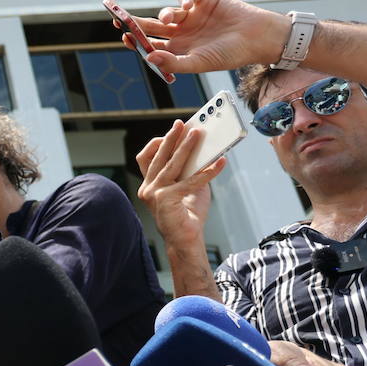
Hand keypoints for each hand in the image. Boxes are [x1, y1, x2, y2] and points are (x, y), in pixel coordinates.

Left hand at [122, 0, 288, 74]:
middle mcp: (181, 32)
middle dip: (136, 22)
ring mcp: (192, 15)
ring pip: (168, 11)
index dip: (136, 40)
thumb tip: (149, 58)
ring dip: (165, 13)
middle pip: (152, 25)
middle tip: (121, 19)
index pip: (150, 45)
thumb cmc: (230, 55)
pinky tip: (186, 3)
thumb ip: (173, 63)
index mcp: (178, 49)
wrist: (258, 38)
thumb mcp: (200, 63)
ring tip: (171, 18)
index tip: (125, 36)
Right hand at [136, 120, 223, 249]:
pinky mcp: (166, 200)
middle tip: (182, 124)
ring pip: (171, 164)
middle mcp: (148, 188)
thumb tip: (204, 151)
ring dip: (186, 147)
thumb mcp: (188, 187)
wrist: (186, 241)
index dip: (158, 143)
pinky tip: (220, 163)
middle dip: (171, 138)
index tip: (174, 131)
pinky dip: (207, 171)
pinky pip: (190, 181)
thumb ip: (190, 171)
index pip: (146, 158)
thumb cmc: (187, 215)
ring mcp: (154, 194)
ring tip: (198, 134)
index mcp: (149, 185)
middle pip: (158, 156)